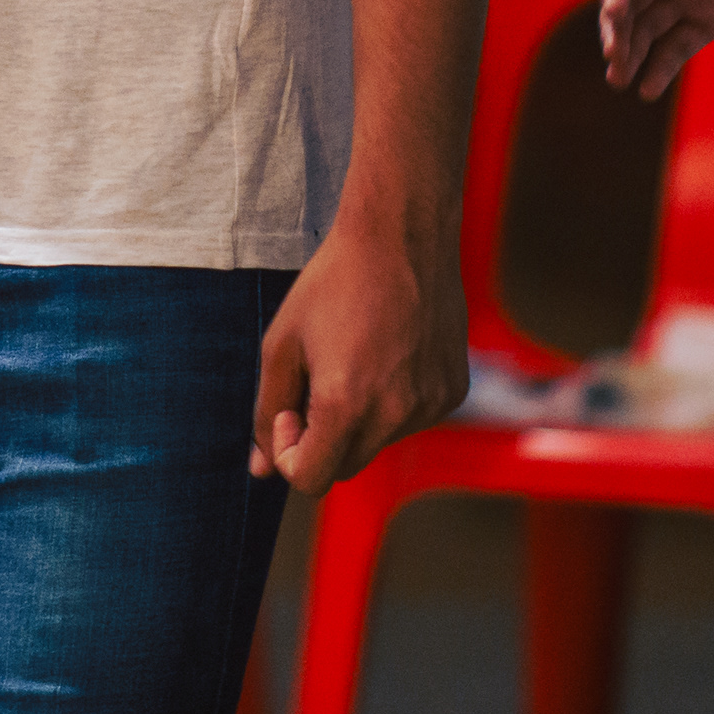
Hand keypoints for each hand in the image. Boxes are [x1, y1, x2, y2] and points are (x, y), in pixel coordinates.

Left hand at [245, 202, 465, 497]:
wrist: (401, 234)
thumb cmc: (332, 283)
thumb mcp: (283, 343)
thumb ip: (267, 410)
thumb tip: (260, 469)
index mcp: (346, 404)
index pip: (310, 479)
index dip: (288, 452)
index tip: (290, 407)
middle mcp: (395, 414)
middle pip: (345, 467)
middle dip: (322, 439)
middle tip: (316, 380)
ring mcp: (430, 405)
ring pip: (379, 442)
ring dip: (360, 418)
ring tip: (357, 353)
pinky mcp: (453, 391)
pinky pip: (412, 418)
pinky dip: (394, 401)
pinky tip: (390, 351)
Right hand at [600, 0, 713, 98]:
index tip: (615, 14)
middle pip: (631, 2)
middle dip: (618, 31)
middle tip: (613, 58)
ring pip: (648, 30)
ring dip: (631, 54)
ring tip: (620, 81)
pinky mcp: (709, 21)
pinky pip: (678, 48)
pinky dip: (661, 69)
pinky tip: (647, 90)